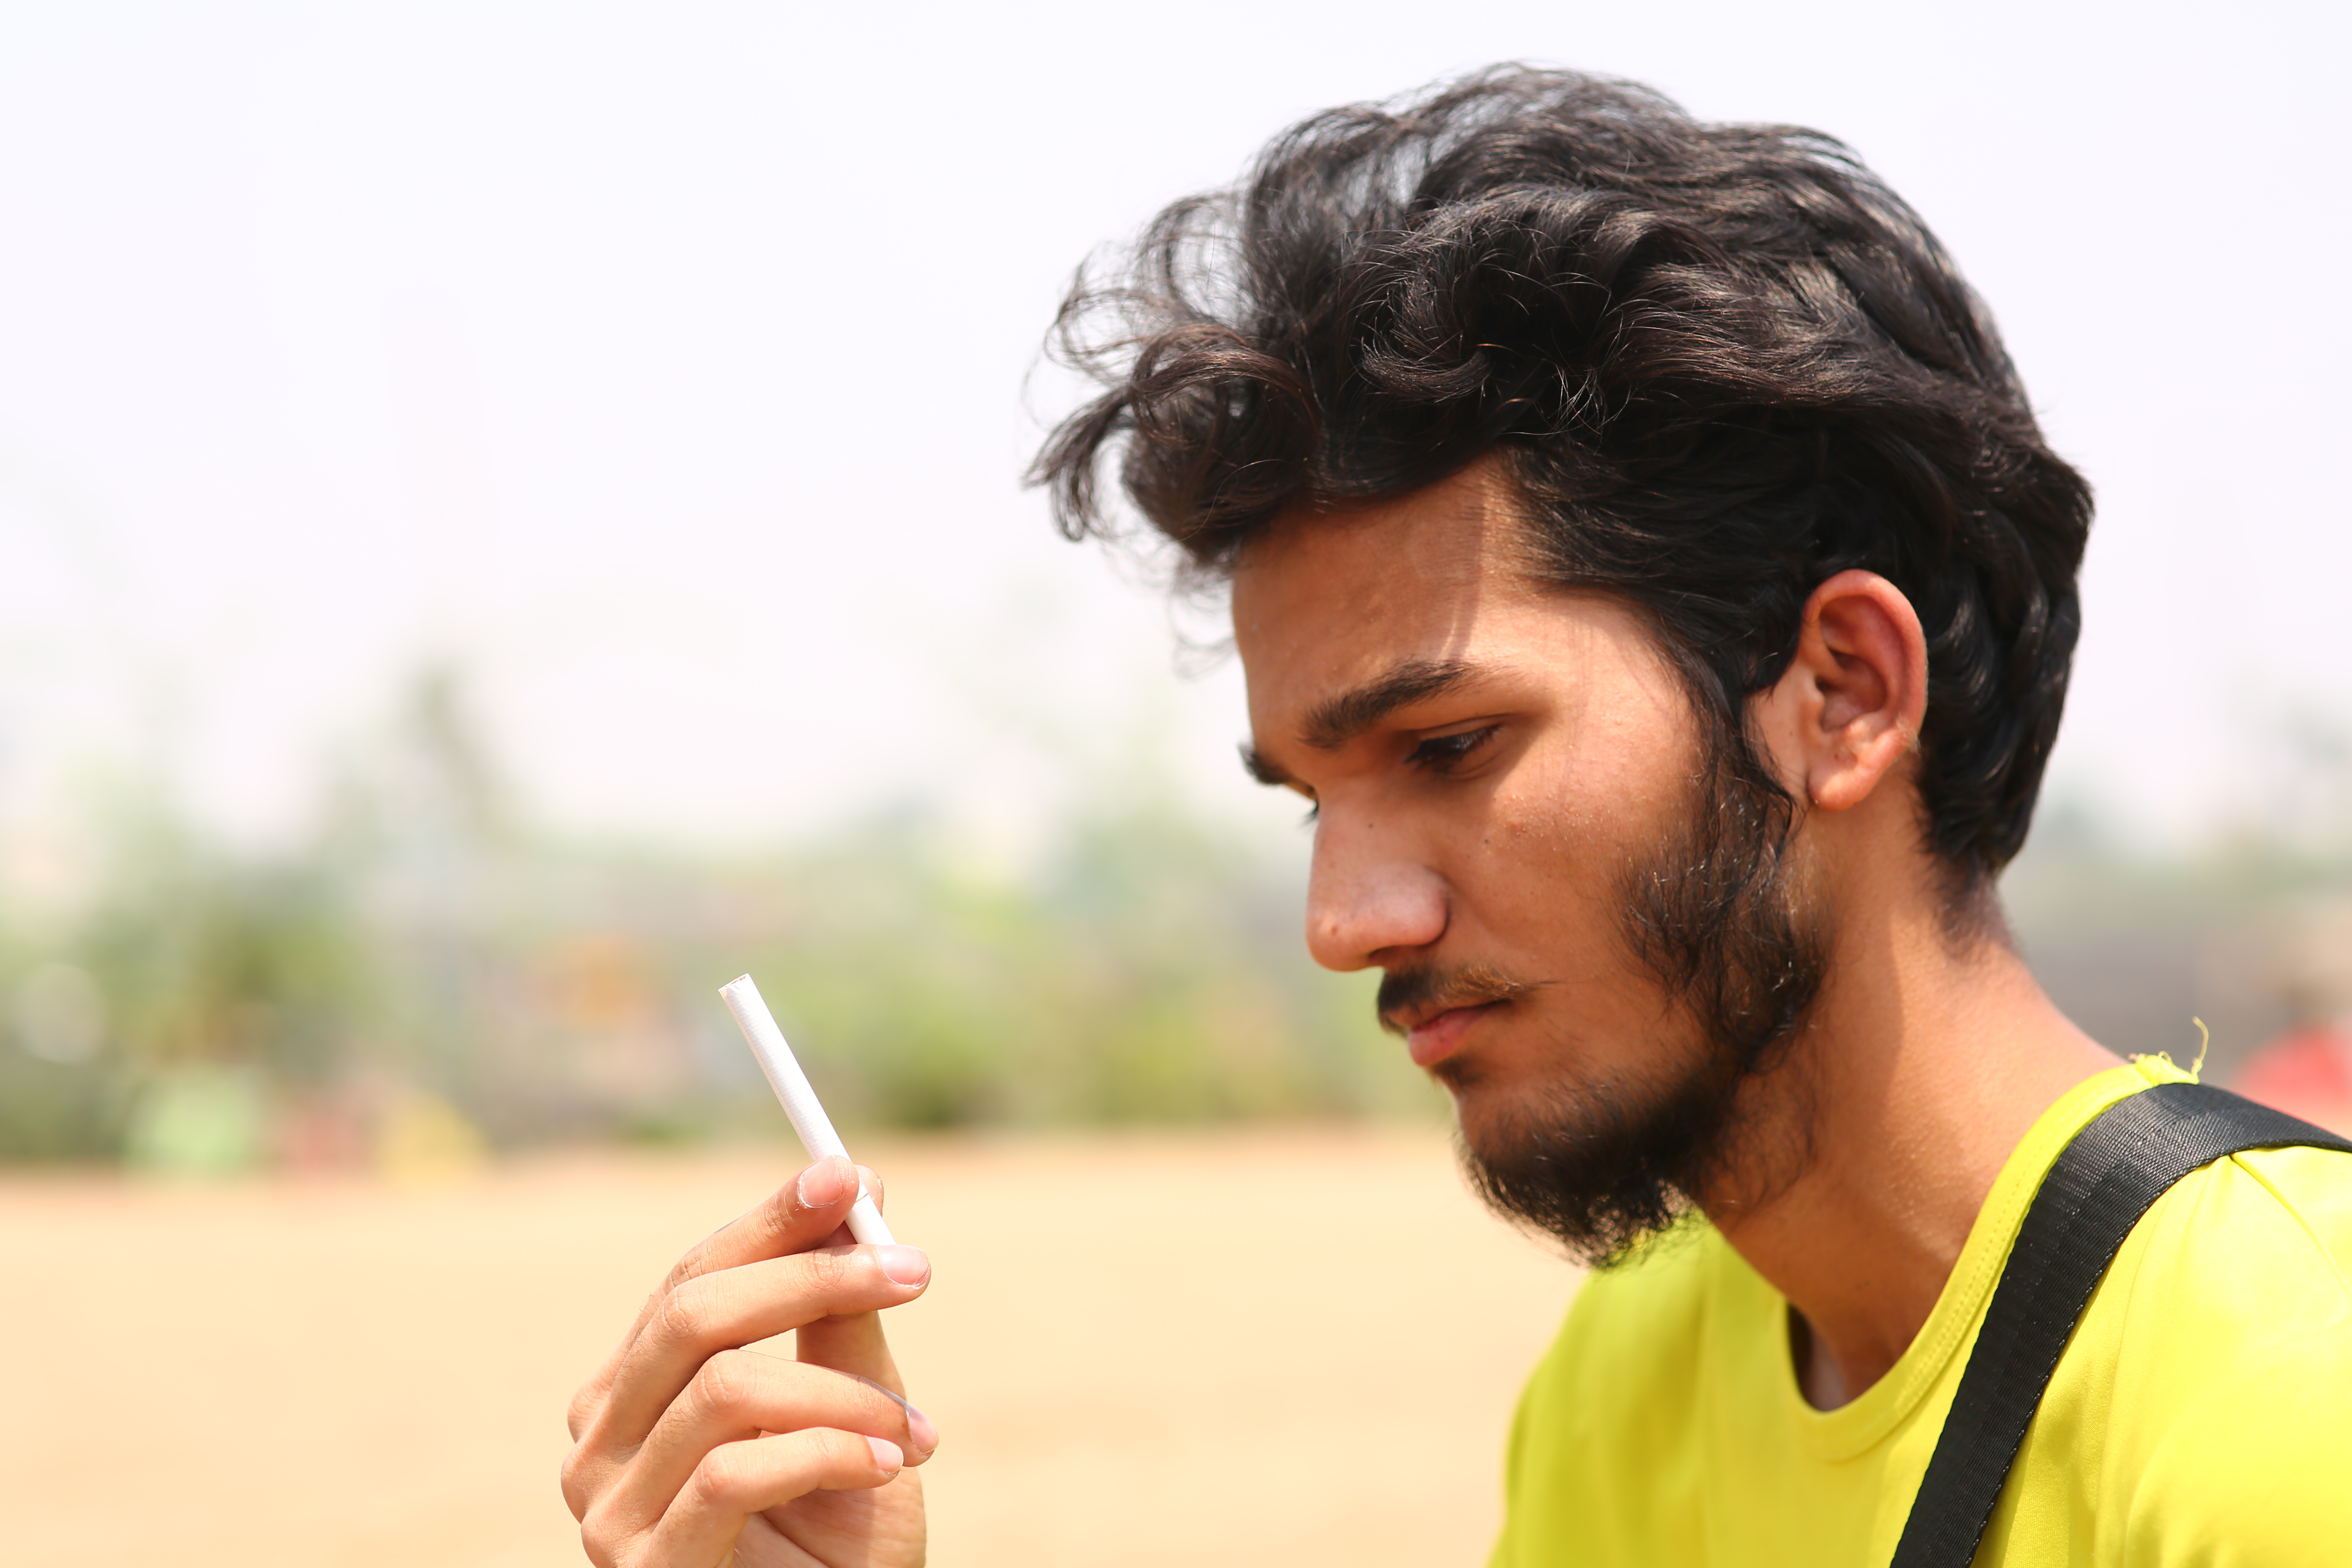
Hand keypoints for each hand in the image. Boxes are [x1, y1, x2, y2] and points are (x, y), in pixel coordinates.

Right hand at [562, 1156, 933, 1565]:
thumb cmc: (838, 1538)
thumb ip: (840, 1316)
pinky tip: (888, 1462)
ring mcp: (608, 1511)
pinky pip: (733, 1474)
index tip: (852, 1178)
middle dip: (813, 1275)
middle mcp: (596, 1442)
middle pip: (695, 1315)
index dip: (771, 1222)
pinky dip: (827, 1451)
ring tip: (915, 1427)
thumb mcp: (850, 1409)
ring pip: (725, 1390)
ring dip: (842, 1392)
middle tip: (916, 1271)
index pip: (691, 1278)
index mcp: (633, 1391)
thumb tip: (857, 1191)